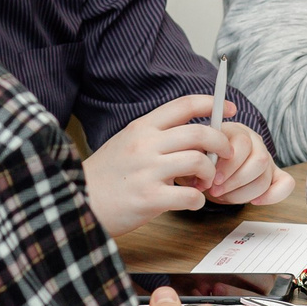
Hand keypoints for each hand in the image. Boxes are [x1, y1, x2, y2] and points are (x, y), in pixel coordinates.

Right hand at [83, 93, 232, 234]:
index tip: (231, 109)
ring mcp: (147, 171)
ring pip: (198, 161)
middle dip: (221, 143)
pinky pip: (190, 195)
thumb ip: (156, 137)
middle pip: (199, 132)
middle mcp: (145, 145)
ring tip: (203, 183)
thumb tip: (195, 136)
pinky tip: (192, 202)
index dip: (213, 104)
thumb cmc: (104, 177)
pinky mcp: (149, 198)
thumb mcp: (125, 144)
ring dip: (210, 173)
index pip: (184, 105)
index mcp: (141, 128)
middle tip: (225, 155)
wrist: (75, 202)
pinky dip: (198, 200)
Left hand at [188, 121, 289, 210]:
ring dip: (243, 193)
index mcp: (235, 131)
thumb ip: (196, 154)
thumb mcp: (192, 153)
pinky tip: (255, 202)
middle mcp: (255, 142)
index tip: (212, 180)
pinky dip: (272, 196)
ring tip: (224, 196)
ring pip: (266, 177)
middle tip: (215, 191)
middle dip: (236, 181)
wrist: (205, 166)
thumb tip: (200, 166)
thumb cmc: (198, 160)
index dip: (229, 165)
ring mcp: (266, 159)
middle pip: (259, 161)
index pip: (243, 144)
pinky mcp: (274, 174)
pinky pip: (286, 183)